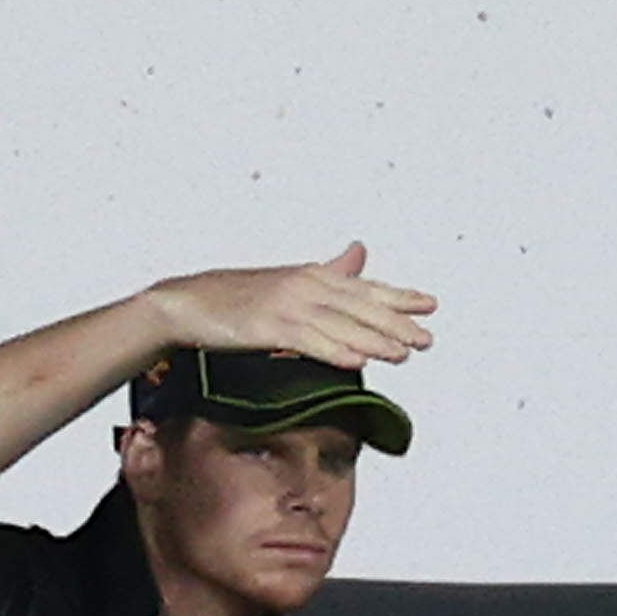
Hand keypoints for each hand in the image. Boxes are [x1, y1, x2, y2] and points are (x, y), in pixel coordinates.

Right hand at [146, 243, 435, 369]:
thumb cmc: (235, 296)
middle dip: (397, 323)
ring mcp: (286, 306)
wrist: (186, 303)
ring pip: (340, 326)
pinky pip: (309, 343)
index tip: (430, 305)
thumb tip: (361, 253)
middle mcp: (304, 286)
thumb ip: (329, 271)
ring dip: (374, 340)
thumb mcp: (288, 279)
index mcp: (311, 275)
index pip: (364, 287)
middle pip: (360, 307)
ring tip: (405, 353)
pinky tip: (358, 362)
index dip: (399, 296)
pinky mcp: (268, 328)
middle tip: (427, 337)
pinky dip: (336, 352)